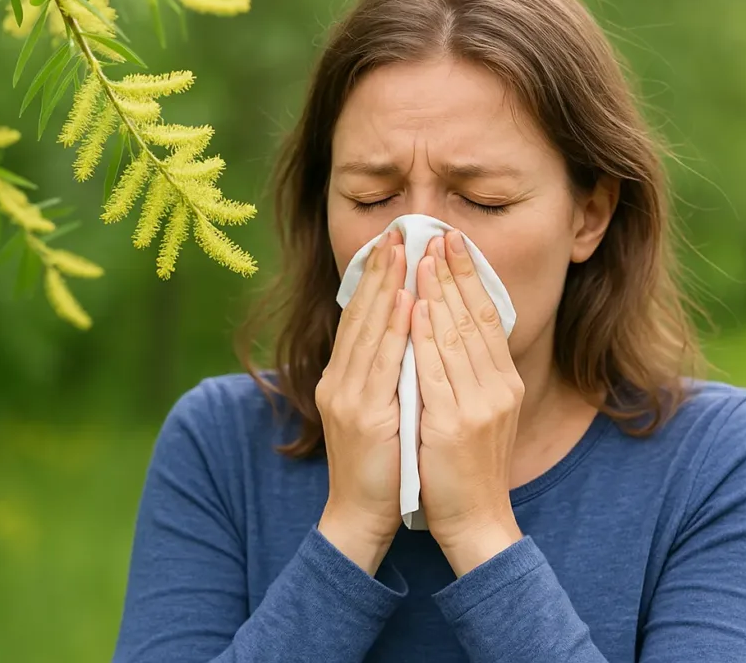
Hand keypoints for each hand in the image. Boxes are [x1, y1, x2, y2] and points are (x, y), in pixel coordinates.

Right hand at [316, 229, 412, 574]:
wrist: (360, 516)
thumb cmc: (379, 467)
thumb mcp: (378, 412)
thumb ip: (384, 375)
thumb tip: (406, 338)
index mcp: (343, 378)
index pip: (359, 317)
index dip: (374, 279)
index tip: (392, 244)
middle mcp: (339, 380)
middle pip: (359, 314)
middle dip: (379, 270)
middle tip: (396, 230)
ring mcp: (346, 395)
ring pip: (367, 329)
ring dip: (385, 286)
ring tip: (400, 249)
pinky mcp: (361, 414)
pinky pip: (380, 362)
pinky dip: (391, 327)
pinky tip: (403, 300)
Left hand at [412, 230, 525, 575]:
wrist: (475, 519)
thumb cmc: (469, 467)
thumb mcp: (482, 413)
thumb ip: (472, 374)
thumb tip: (451, 329)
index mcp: (504, 383)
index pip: (488, 318)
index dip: (471, 278)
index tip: (455, 244)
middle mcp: (498, 387)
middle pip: (474, 317)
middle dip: (454, 272)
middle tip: (438, 233)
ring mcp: (479, 404)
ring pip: (455, 335)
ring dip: (436, 292)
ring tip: (422, 256)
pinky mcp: (454, 423)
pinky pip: (435, 368)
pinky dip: (423, 334)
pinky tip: (412, 307)